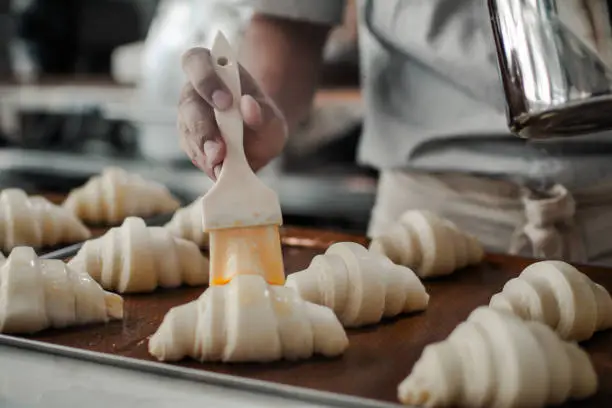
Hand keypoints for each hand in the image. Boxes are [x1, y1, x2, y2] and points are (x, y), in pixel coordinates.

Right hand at [178, 47, 287, 179]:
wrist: (259, 137)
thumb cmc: (262, 117)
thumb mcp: (272, 115)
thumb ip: (263, 111)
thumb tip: (249, 107)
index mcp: (211, 70)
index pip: (196, 62)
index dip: (206, 79)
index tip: (225, 101)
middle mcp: (194, 93)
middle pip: (188, 105)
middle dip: (204, 129)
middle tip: (220, 149)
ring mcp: (188, 120)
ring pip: (188, 134)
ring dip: (204, 151)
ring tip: (221, 165)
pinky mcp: (190, 144)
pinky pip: (194, 154)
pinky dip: (207, 164)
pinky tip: (220, 170)